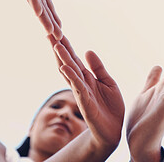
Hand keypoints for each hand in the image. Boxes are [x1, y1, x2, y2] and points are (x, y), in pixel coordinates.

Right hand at [48, 35, 124, 152]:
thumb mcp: (107, 82)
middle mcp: (81, 83)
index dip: (66, 46)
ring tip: (56, 45)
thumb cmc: (110, 107)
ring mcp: (82, 92)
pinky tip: (65, 67)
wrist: (114, 130)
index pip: (74, 59)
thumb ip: (98, 67)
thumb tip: (87, 50)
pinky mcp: (85, 103)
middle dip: (60, 49)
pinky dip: (71, 76)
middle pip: (68, 63)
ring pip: (70, 73)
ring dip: (63, 59)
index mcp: (86, 77)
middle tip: (50, 34)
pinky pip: (77, 87)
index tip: (57, 32)